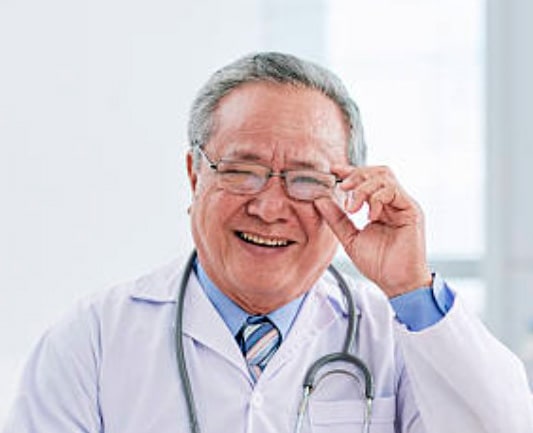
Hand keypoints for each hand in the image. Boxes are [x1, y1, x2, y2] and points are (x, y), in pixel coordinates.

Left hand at [314, 165, 431, 297]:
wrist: (397, 283)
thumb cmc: (379, 264)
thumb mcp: (350, 238)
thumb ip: (336, 219)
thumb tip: (319, 200)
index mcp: (380, 207)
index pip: (367, 179)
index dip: (350, 171)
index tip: (333, 170)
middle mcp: (394, 203)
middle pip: (378, 172)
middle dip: (357, 175)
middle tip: (343, 187)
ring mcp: (403, 205)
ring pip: (384, 178)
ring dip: (364, 188)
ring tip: (353, 207)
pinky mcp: (411, 210)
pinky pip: (393, 191)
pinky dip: (376, 198)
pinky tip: (369, 215)